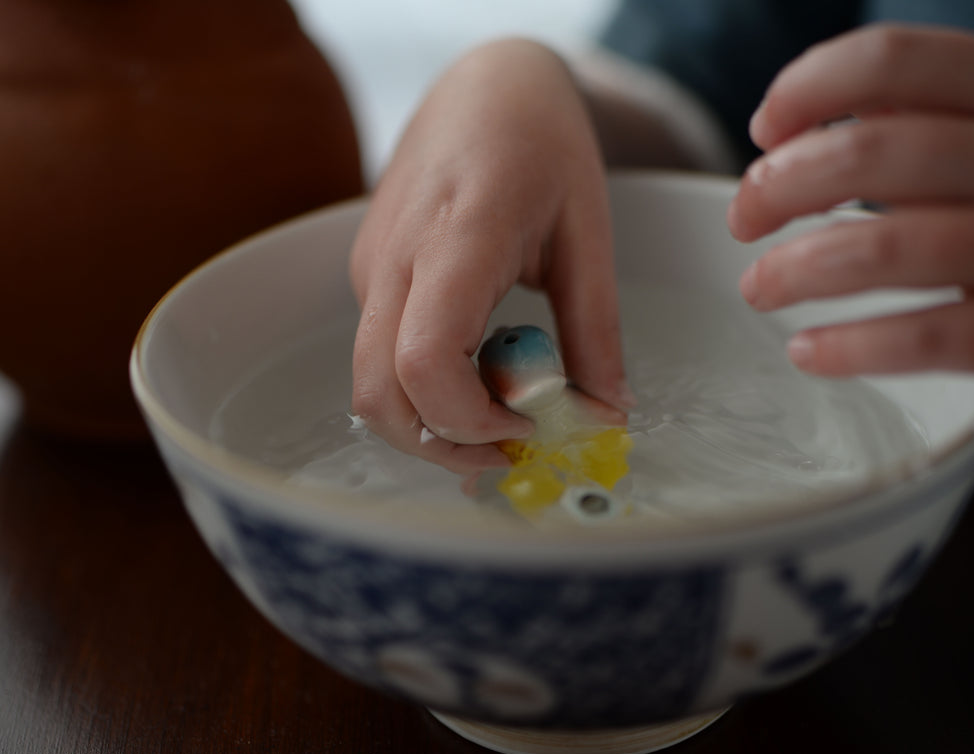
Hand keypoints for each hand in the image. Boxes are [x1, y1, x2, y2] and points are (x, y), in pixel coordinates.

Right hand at [349, 39, 631, 473]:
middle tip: (515, 447)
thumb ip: (596, 333)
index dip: (470, 421)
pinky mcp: (367, 276)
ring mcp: (369, 268)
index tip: (530, 428)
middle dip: (444, 446)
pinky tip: (481, 371)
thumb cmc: (542, 141)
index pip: (423, 362)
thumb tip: (607, 417)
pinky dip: (427, 389)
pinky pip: (382, 356)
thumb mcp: (589, 235)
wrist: (483, 85)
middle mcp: (393, 258)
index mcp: (457, 237)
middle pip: (379, 396)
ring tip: (503, 412)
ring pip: (373, 386)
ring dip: (432, 423)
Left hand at [730, 24, 973, 402]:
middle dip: (779, 187)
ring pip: (885, 250)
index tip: (764, 130)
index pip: (897, 58)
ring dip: (795, 270)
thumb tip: (822, 117)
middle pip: (871, 154)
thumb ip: (946, 114)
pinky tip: (808, 351)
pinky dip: (849, 347)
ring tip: (758, 288)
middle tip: (743, 220)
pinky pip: (925, 338)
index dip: (809, 86)